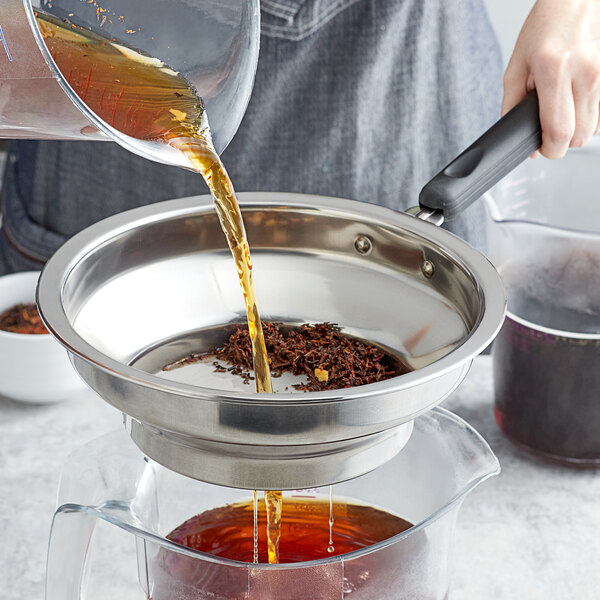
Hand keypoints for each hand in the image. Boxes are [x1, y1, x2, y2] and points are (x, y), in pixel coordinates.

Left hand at [502, 0, 599, 158]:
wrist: (573, 2)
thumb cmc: (543, 31)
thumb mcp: (516, 69)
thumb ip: (513, 107)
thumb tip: (523, 140)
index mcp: (554, 71)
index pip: (559, 131)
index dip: (550, 149)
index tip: (542, 148)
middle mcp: (584, 72)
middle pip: (578, 136)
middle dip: (561, 143)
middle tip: (548, 133)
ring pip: (593, 129)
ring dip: (575, 131)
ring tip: (561, 115)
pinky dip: (588, 119)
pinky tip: (575, 106)